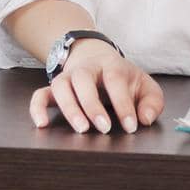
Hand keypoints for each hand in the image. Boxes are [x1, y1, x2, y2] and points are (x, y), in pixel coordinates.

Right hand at [29, 40, 164, 133]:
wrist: (98, 60)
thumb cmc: (123, 79)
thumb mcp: (144, 86)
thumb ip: (152, 102)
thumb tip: (145, 119)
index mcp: (111, 65)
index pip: (115, 80)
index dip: (123, 104)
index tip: (131, 126)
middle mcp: (86, 69)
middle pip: (83, 79)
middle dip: (93, 105)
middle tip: (104, 128)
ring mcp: (67, 78)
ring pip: (60, 86)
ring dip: (69, 107)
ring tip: (81, 129)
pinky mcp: (54, 89)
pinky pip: (40, 95)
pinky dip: (37, 108)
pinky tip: (42, 124)